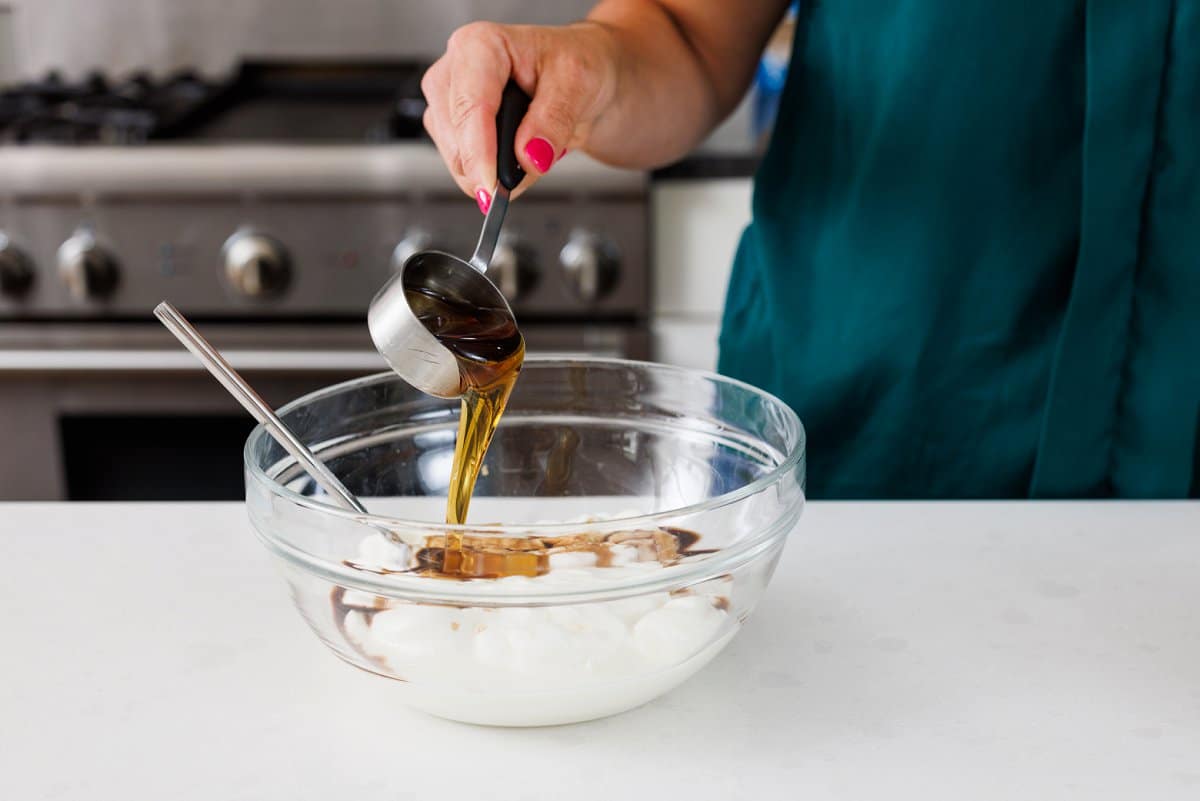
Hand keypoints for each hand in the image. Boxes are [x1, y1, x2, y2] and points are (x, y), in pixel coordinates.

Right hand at [421, 21, 618, 211]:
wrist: (579, 78)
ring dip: (498, 171)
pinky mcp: (451, 130)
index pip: (470, 106)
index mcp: (480, 45)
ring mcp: (448, 102)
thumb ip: (553, 120)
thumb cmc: (576, 65)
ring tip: (534, 148)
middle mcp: (455, 70)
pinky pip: (466, 169)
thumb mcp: (578, 83)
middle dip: (494, 165)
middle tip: (538, 161)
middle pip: (457, 139)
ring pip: (457, 161)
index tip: (493, 186)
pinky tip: (519, 154)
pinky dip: (495, 174)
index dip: (479, 152)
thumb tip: (529, 157)